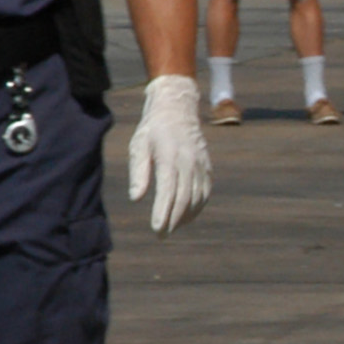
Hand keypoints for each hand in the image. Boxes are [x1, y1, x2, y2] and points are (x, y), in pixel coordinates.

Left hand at [128, 73, 210, 234]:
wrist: (177, 108)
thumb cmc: (153, 129)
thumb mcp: (139, 145)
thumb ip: (138, 172)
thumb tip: (136, 198)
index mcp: (170, 155)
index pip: (168, 190)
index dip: (163, 211)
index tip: (156, 228)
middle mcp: (189, 161)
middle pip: (184, 198)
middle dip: (173, 220)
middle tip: (161, 235)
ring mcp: (201, 164)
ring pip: (197, 198)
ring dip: (185, 216)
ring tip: (171, 228)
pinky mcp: (207, 167)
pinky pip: (205, 192)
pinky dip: (197, 207)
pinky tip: (185, 216)